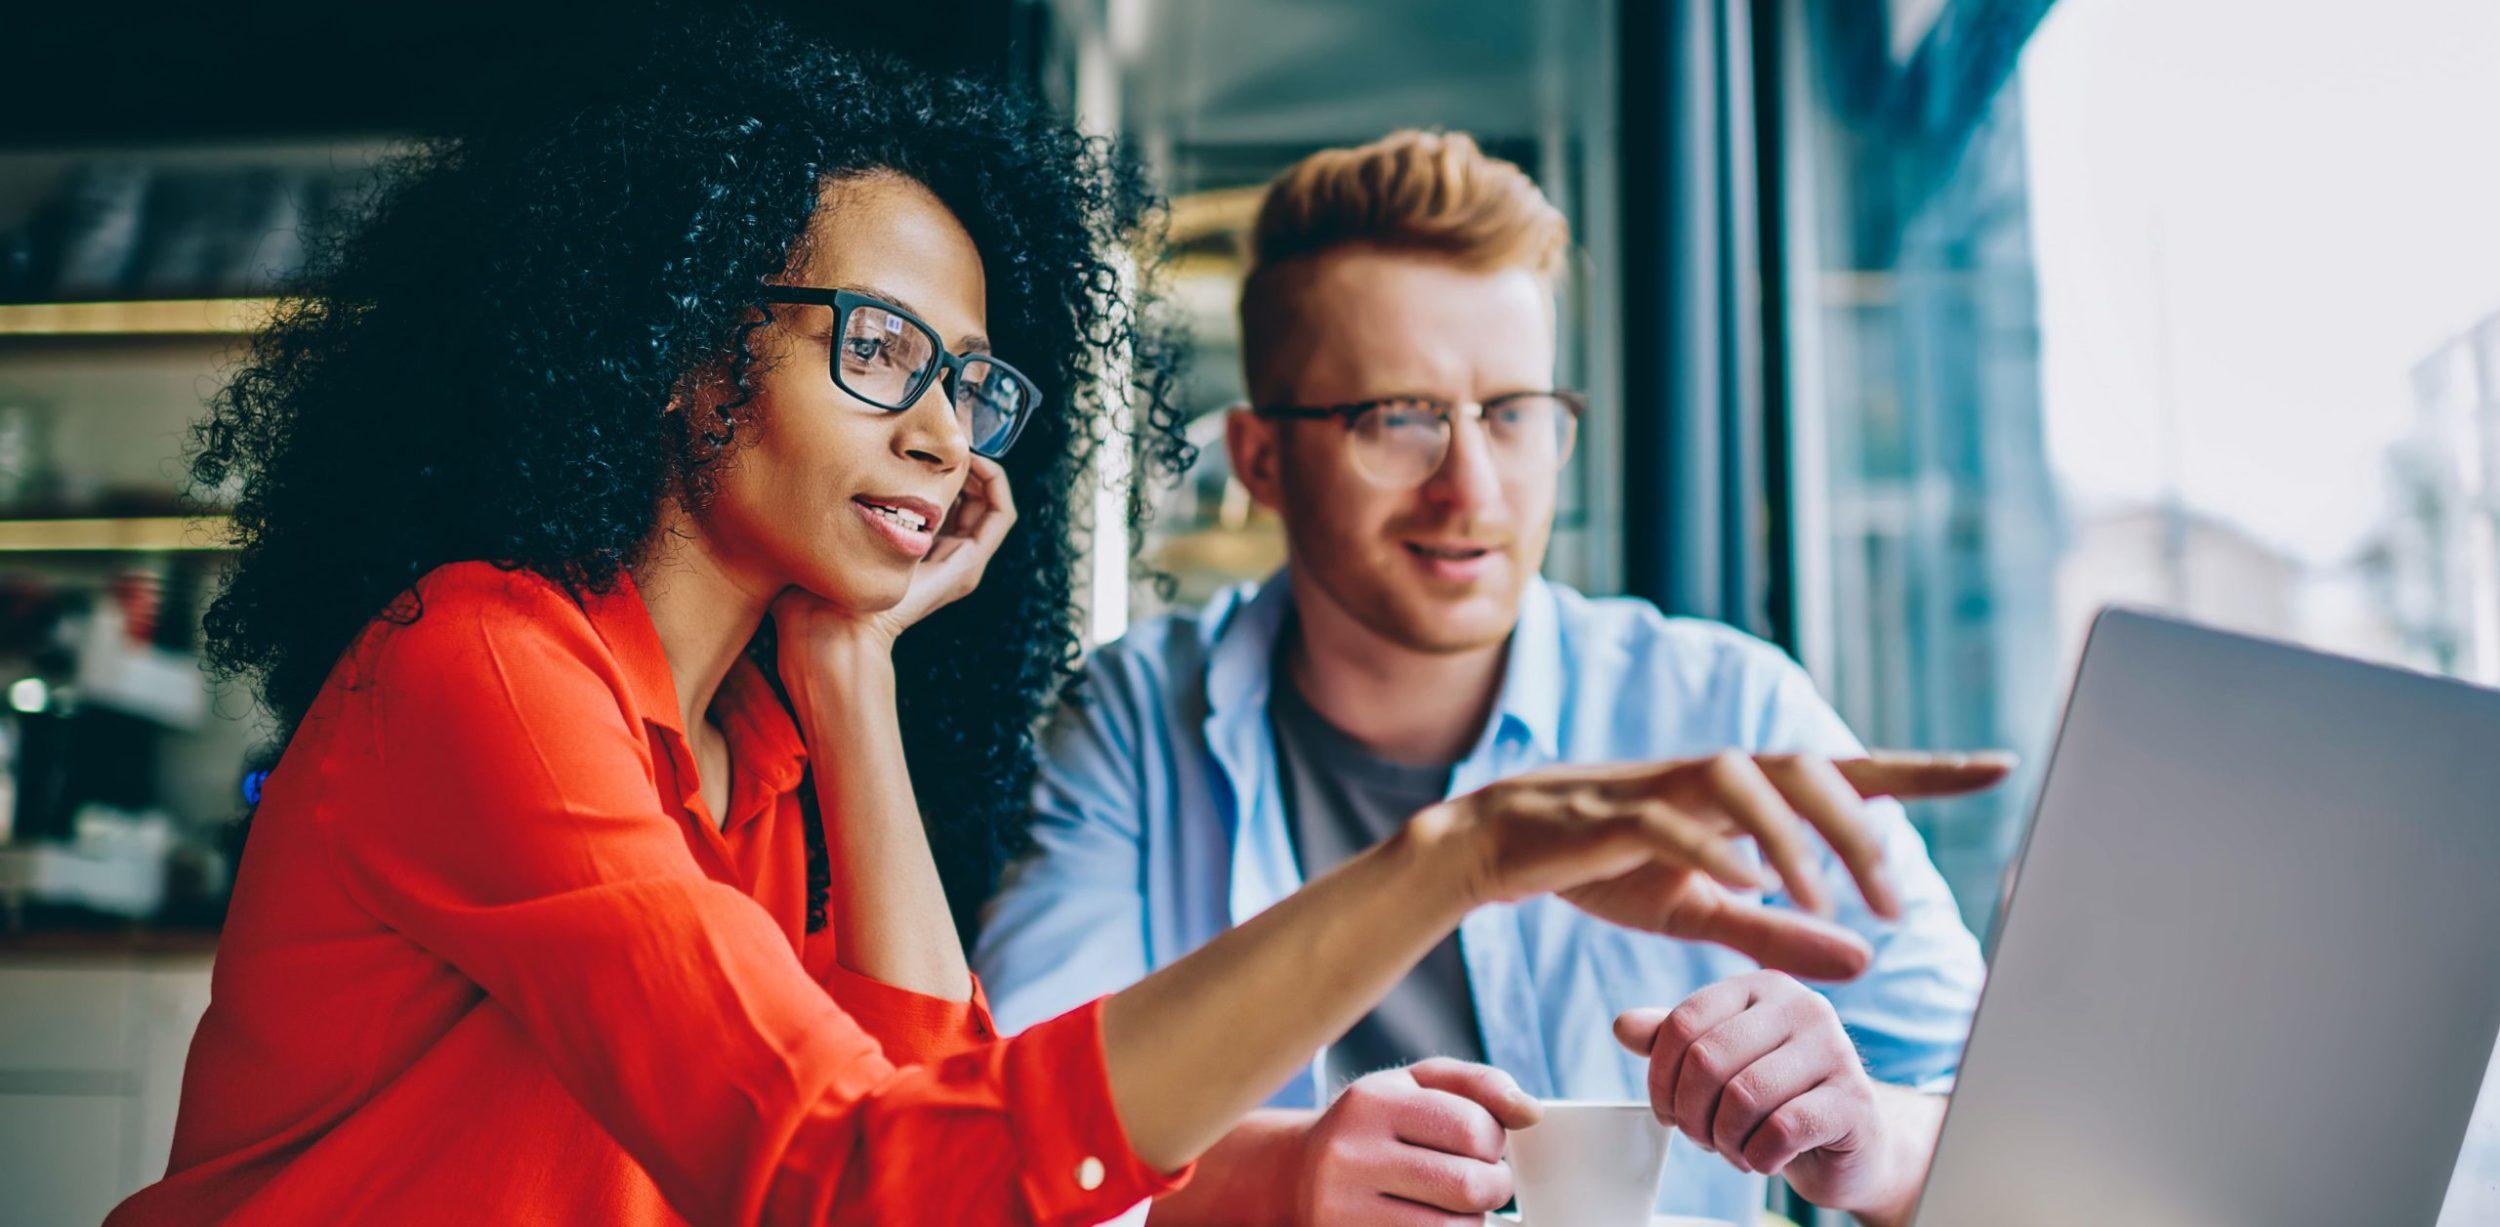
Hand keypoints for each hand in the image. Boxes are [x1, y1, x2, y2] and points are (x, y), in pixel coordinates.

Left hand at [772, 456, 1016, 657]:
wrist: (834, 624)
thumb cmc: (822, 580)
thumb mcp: (835, 525)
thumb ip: (845, 500)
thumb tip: (836, 458)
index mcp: (917, 547)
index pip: (946, 498)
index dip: (944, 463)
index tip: (925, 436)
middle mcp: (944, 554)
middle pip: (971, 496)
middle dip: (963, 459)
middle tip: (947, 431)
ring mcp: (960, 562)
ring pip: (989, 501)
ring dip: (981, 466)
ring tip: (960, 441)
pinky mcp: (968, 564)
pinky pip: (1002, 514)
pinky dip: (995, 482)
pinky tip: (972, 460)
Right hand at [1292, 1059, 1538, 1225]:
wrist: (1297, 1175)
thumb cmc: (1373, 1126)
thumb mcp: (1415, 1086)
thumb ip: (1478, 1085)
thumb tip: (1531, 1112)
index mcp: (1371, 1103)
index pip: (1473, 1128)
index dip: (1495, 1142)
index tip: (1483, 1145)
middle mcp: (1350, 1156)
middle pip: (1468, 1186)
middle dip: (1493, 1186)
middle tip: (1483, 1182)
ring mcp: (1343, 1210)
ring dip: (1471, 1221)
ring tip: (1454, 1205)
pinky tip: (1432, 1221)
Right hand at [1426, 751, 2009, 980]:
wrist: (1497, 848)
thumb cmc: (1603, 869)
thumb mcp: (1702, 911)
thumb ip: (1780, 931)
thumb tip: (1867, 960)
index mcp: (1742, 795)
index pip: (1846, 772)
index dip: (1922, 770)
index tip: (1998, 766)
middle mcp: (1712, 776)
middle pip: (1806, 767)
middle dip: (1861, 829)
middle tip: (1894, 903)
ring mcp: (1660, 786)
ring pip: (1745, 779)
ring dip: (1795, 837)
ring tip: (1823, 899)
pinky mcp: (1610, 813)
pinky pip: (1671, 819)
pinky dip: (1714, 846)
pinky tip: (1745, 883)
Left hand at [1612, 971, 1934, 1218]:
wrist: (1851, 1142)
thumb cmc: (1777, 1098)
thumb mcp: (1722, 1063)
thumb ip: (1675, 1042)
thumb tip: (1622, 1026)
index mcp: (1761, 987)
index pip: (1684, 1022)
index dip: (1660, 1077)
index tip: (1666, 1112)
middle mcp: (1803, 1006)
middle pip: (1708, 1060)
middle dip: (1691, 1114)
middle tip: (1701, 1138)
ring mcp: (1836, 1050)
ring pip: (1743, 1097)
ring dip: (1724, 1140)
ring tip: (1733, 1149)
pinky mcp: (1855, 1101)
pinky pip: (1781, 1131)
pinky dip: (1758, 1157)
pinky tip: (1764, 1159)